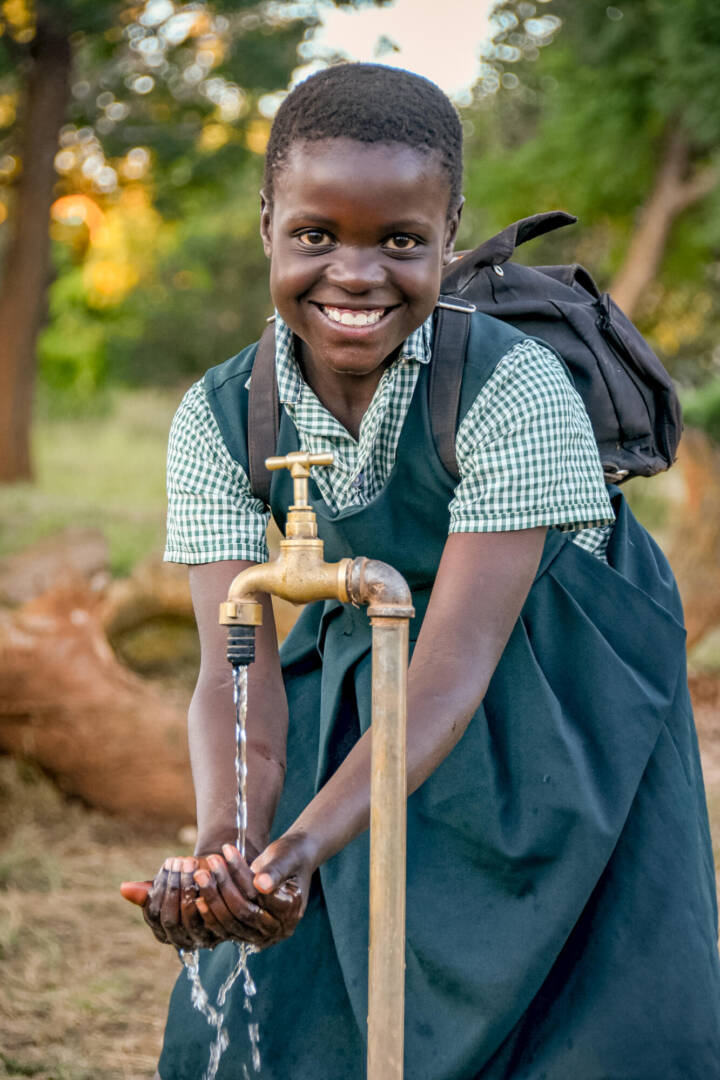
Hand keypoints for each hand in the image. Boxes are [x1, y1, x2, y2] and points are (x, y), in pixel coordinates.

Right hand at [121, 856, 219, 949]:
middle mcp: (180, 941)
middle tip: (182, 861)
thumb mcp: (170, 884)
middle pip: (170, 919)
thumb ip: (149, 890)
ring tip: (193, 863)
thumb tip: (123, 888)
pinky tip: (207, 878)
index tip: (168, 863)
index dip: (159, 887)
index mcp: (163, 931)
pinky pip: (211, 919)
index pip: (153, 913)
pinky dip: (207, 896)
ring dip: (190, 887)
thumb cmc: (191, 881)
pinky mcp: (221, 934)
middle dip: (174, 887)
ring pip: (189, 919)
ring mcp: (200, 940)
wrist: (222, 882)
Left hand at [191, 833, 313, 949]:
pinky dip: (210, 911)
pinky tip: (197, 893)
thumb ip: (275, 871)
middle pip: (243, 912)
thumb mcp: (286, 858)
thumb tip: (261, 884)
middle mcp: (277, 928)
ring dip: (212, 896)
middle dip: (223, 886)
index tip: (227, 851)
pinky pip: (224, 927)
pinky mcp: (246, 932)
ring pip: (230, 921)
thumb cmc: (290, 855)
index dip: (241, 875)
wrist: (292, 861)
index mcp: (291, 911)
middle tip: (208, 861)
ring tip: (200, 872)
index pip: (260, 897)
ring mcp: (260, 934)